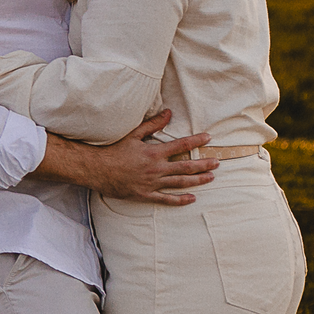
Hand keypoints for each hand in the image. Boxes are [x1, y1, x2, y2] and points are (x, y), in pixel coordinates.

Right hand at [33, 110, 215, 205]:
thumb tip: (168, 113)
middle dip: (203, 164)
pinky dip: (180, 199)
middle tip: (217, 162)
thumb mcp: (133, 134)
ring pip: (180, 182)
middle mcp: (156, 169)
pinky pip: (166, 199)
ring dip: (197, 180)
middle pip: (186, 166)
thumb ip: (152, 125)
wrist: (96, 169)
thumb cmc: (113, 150)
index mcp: (154, 152)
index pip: (181, 145)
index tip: (208, 138)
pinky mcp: (145, 195)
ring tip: (211, 178)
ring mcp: (152, 183)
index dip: (196, 141)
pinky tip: (192, 198)